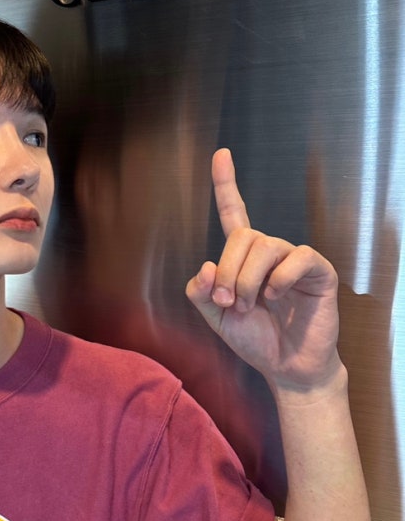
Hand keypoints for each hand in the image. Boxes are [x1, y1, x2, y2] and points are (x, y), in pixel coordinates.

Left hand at [185, 148, 342, 394]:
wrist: (286, 367)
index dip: (226, 184)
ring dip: (248, 279)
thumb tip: (207, 266)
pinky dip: (279, 278)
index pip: (234, 213)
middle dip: (229, 271)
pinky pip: (296, 257)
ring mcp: (294, 259)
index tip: (220, 153)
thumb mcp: (216, 318)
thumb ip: (202, 292)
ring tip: (251, 306)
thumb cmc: (255, 338)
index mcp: (244, 258)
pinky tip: (276, 296)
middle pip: (242, 235)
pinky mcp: (317, 271)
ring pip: (264, 245)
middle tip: (230, 303)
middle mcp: (269, 252)